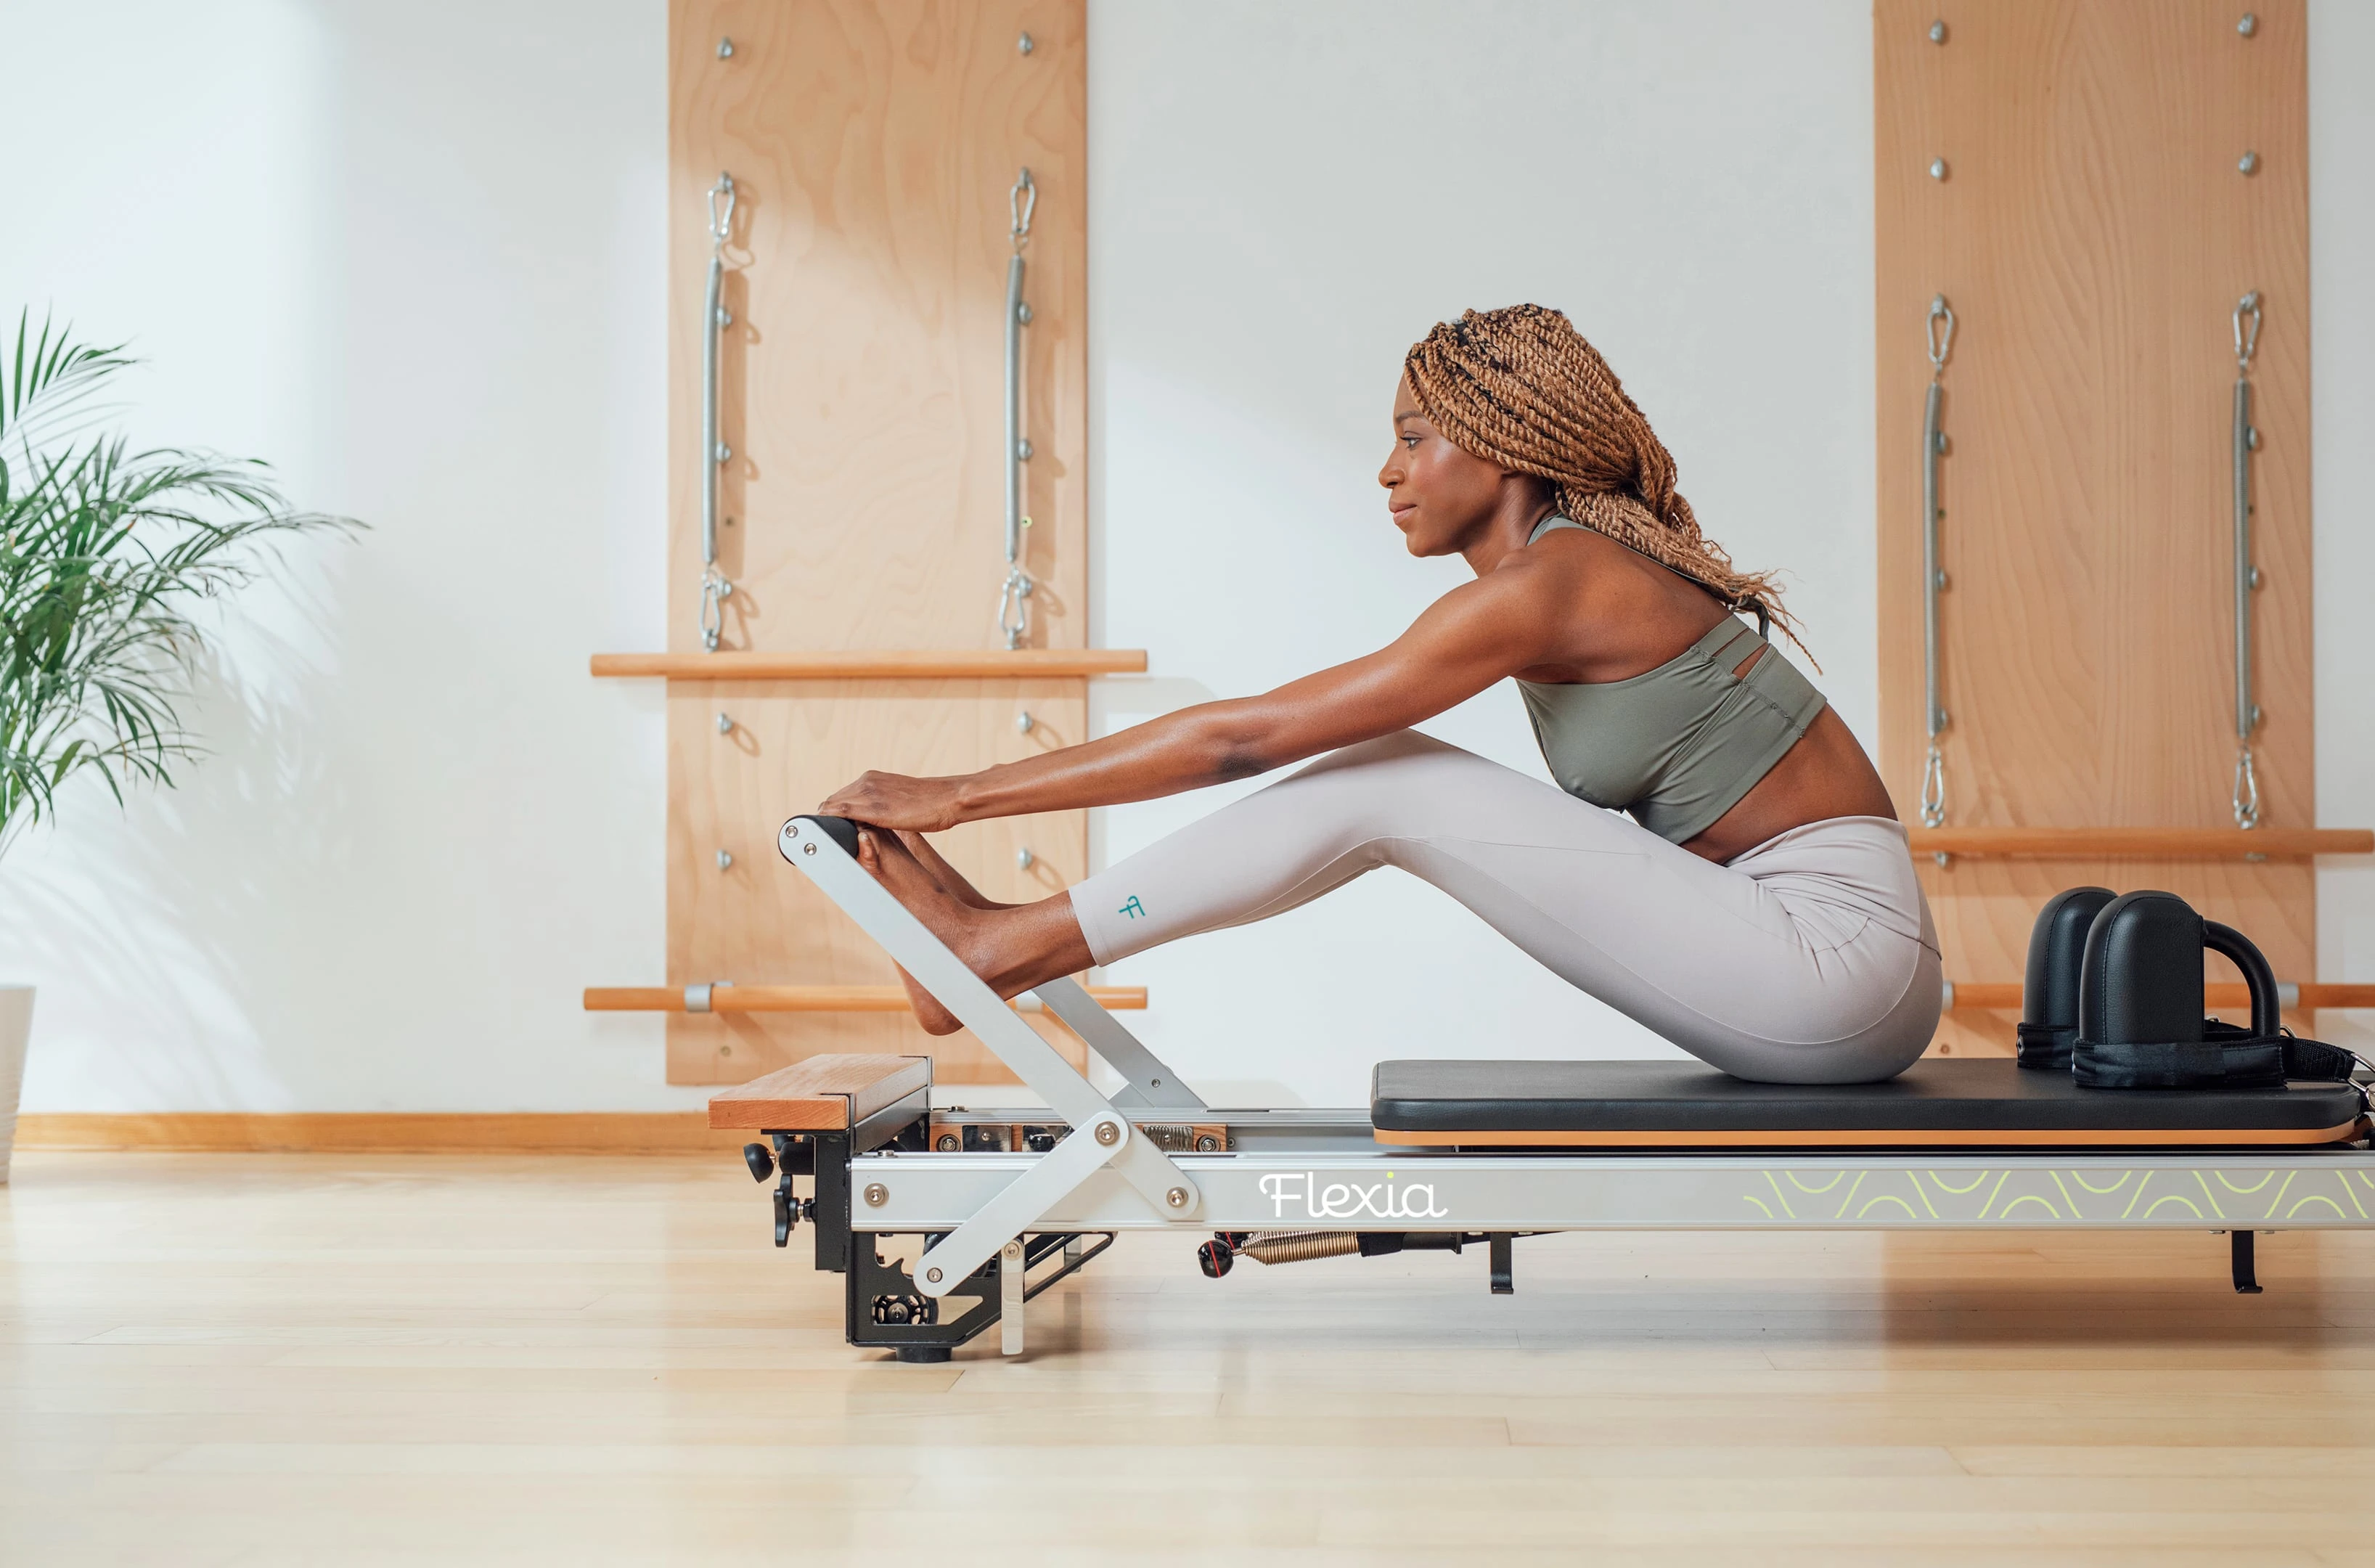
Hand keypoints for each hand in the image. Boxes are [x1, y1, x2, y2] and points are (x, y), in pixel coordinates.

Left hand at [815, 771, 967, 831]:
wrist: (948, 798)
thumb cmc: (931, 803)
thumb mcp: (900, 800)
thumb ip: (883, 805)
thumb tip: (874, 821)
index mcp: (871, 778)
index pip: (841, 796)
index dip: (833, 813)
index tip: (831, 828)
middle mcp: (866, 781)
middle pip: (832, 801)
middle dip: (827, 819)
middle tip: (824, 839)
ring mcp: (868, 792)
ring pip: (832, 806)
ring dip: (827, 823)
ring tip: (824, 841)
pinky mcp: (872, 807)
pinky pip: (839, 813)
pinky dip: (830, 823)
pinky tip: (828, 837)